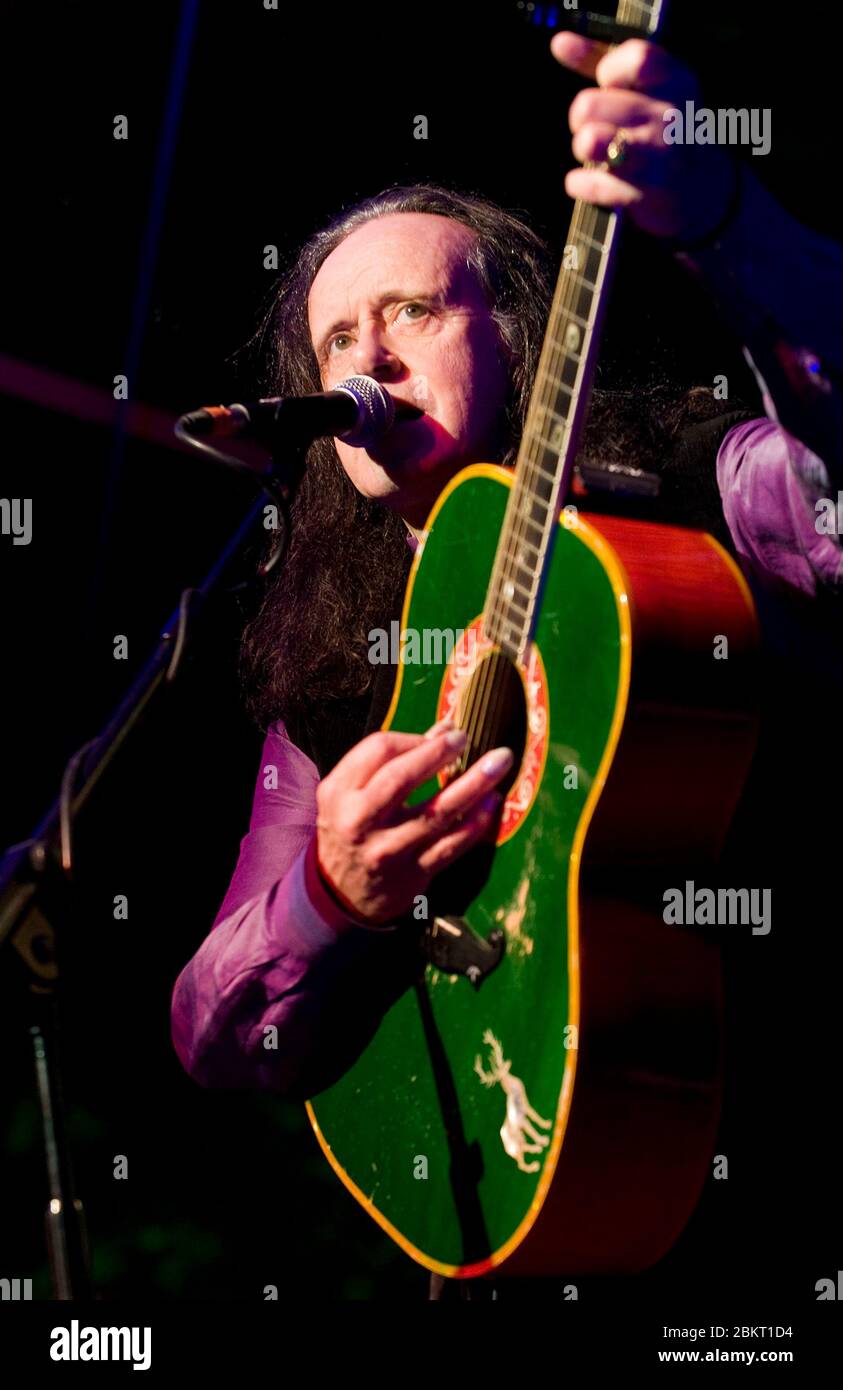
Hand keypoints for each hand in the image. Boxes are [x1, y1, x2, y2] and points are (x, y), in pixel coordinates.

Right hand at [315, 720, 513, 924]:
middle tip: (466, 738)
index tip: (442, 735)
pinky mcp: (413, 873)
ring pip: (435, 813)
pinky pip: (450, 845)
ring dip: (473, 785)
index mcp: (340, 792)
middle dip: (438, 753)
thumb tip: (445, 728)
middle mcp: (359, 821)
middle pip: (402, 778)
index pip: (379, 750)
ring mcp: (387, 850)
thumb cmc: (351, 828)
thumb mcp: (352, 791)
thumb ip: (393, 759)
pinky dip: (475, 823)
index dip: (415, 738)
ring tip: (499, 763)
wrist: (340, 894)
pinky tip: (492, 803)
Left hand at [551, 32, 736, 241]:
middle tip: (593, 126)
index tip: (610, 85)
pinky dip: (579, 183)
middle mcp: (670, 118)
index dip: (609, 71)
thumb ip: (602, 61)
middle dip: (581, 116)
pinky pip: (591, 183)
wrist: (702, 190)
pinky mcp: (645, 195)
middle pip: (591, 104)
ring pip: (590, 141)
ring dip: (582, 145)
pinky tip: (585, 180)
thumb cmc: (663, 130)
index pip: (636, 60)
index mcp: (675, 82)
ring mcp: (659, 158)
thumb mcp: (647, 89)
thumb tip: (560, 43)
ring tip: (592, 150)